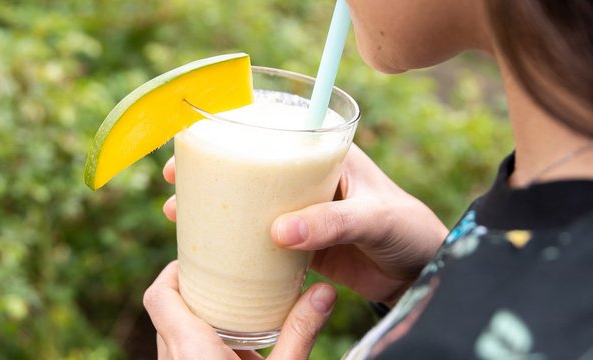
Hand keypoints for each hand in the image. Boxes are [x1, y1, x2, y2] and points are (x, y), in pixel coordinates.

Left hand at [143, 261, 336, 358]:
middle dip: (192, 292)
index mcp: (190, 349)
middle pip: (167, 312)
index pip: (158, 295)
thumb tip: (326, 291)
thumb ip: (301, 331)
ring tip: (232, 311)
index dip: (172, 271)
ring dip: (196, 320)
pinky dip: (201, 344)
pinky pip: (182, 356)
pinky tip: (236, 350)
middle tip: (225, 280)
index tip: (199, 260)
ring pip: (172, 336)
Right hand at [161, 144, 446, 304]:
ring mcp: (303, 212)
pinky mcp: (303, 244)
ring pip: (251, 203)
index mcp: (326, 154)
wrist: (420, 269)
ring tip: (179, 214)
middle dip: (213, 171)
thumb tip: (279, 232)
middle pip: (253, 168)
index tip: (199, 140)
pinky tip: (214, 248)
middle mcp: (309, 179)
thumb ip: (332, 222)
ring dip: (218, 207)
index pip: (276, 132)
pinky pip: (262, 239)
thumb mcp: (373, 216)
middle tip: (175, 180)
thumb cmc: (406, 228)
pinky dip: (238, 241)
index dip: (236, 132)